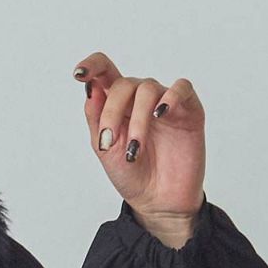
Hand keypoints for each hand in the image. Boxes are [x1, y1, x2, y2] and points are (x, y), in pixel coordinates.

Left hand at [74, 52, 206, 241]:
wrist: (157, 200)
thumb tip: (90, 88)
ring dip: (137, 118)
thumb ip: (97, 118)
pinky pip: (181, 88)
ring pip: (148, 88)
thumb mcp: (105, 149)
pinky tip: (160, 113)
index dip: (91, 66)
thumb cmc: (131, 174)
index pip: (104, 73)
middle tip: (109, 142)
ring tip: (135, 148)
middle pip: (123, 84)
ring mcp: (164, 103)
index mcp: (116, 105)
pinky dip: (171, 96)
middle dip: (112, 112)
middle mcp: (139, 99)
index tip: (78, 73)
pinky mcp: (188, 110)